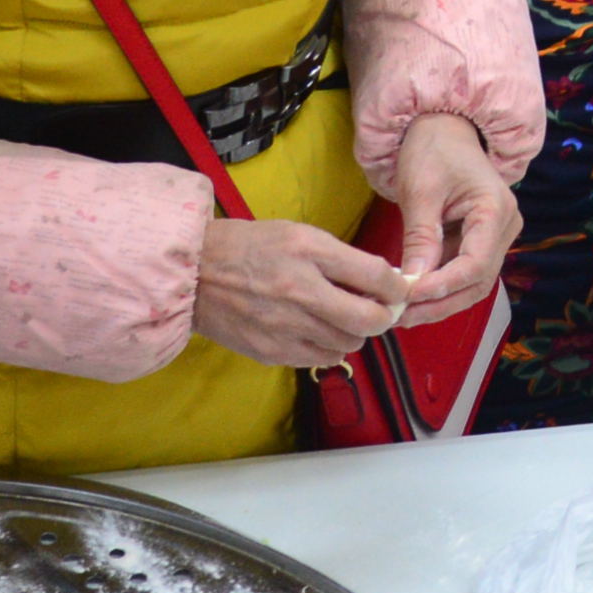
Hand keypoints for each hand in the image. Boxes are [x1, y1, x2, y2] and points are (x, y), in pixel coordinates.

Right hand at [191, 218, 409, 369]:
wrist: (193, 274)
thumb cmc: (248, 248)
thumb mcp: (298, 234)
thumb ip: (341, 257)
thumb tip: (383, 282)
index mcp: (308, 252)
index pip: (376, 276)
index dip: (398, 287)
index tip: (398, 290)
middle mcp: (300, 290)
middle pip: (370, 320)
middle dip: (383, 317)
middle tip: (378, 310)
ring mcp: (286, 325)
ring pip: (350, 343)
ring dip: (354, 332)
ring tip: (338, 317)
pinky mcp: (273, 351)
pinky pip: (323, 358)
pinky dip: (328, 347)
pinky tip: (315, 330)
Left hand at [384, 113, 520, 322]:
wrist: (443, 128)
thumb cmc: (433, 149)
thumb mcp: (421, 190)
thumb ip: (421, 237)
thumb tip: (413, 283)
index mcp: (496, 211)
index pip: (475, 264)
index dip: (443, 286)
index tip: (408, 296)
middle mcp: (505, 228)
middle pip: (478, 282)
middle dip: (439, 303)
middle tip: (400, 316)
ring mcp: (495, 237)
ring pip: (472, 284)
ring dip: (438, 302)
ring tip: (402, 313)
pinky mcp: (479, 242)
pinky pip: (462, 273)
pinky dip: (438, 288)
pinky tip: (411, 297)